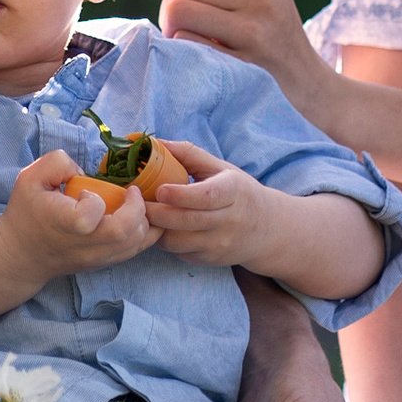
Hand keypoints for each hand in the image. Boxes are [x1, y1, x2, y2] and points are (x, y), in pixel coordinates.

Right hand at [0, 150, 163, 287]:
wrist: (23, 254)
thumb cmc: (26, 212)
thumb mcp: (29, 177)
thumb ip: (57, 162)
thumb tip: (84, 171)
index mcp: (64, 223)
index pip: (90, 215)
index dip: (94, 200)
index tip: (86, 192)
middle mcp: (84, 245)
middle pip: (124, 233)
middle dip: (137, 208)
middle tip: (132, 192)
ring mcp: (96, 258)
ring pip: (136, 244)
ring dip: (144, 220)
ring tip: (135, 204)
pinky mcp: (105, 263)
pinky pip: (135, 251)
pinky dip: (145, 233)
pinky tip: (138, 217)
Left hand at [140, 140, 282, 268]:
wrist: (265, 228)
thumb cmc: (238, 192)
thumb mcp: (221, 168)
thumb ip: (189, 154)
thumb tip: (156, 142)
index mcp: (233, 191)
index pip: (207, 196)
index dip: (180, 195)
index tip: (159, 189)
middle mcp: (229, 220)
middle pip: (186, 220)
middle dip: (156, 212)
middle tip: (136, 201)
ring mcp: (220, 244)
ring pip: (178, 241)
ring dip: (157, 228)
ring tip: (146, 214)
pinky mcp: (211, 259)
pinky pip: (180, 253)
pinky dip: (166, 241)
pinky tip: (162, 228)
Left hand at [156, 0, 327, 113]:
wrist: (310, 89)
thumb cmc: (273, 37)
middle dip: (170, 3)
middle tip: (185, 22)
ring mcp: (256, 33)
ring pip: (177, 12)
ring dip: (171, 28)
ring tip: (192, 38)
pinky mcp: (243, 66)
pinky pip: (186, 44)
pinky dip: (182, 50)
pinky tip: (201, 58)